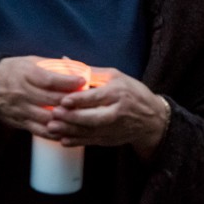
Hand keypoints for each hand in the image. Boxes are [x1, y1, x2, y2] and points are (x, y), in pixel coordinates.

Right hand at [0, 56, 89, 136]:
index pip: (48, 79)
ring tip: (82, 117)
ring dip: (65, 119)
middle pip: (51, 100)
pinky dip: (55, 133)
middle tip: (88, 100)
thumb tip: (75, 66)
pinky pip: (40, 131)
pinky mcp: (20, 122)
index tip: (82, 80)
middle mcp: (22, 92)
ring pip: (47, 118)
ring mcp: (20, 109)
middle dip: (71, 101)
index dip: (67, 81)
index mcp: (25, 74)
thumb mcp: (29, 62)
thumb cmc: (13, 71)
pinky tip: (68, 131)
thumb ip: (50, 65)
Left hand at [47, 67, 169, 160]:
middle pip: (93, 117)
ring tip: (52, 128)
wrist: (152, 118)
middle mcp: (117, 112)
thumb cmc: (131, 92)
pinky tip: (63, 140)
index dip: (80, 99)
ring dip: (70, 131)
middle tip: (54, 114)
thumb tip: (65, 61)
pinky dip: (77, 142)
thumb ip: (90, 72)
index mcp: (118, 93)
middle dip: (72, 117)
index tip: (64, 100)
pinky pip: (91, 142)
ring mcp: (114, 128)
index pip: (97, 97)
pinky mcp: (111, 139)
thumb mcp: (115, 76)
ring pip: (90, 132)